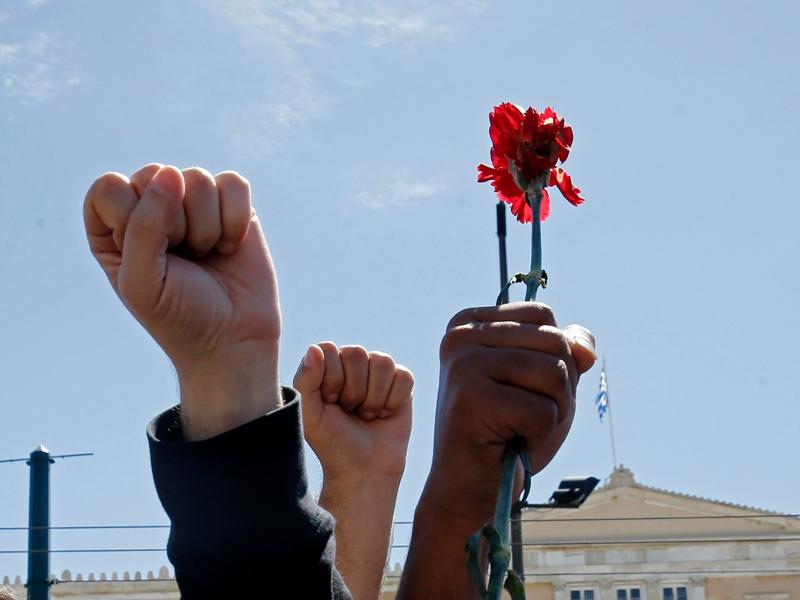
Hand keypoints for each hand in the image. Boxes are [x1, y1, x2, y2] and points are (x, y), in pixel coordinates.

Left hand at [84, 164, 281, 438]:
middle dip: (175, 223)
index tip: (148, 258)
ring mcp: (193, 203)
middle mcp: (151, 207)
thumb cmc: (178, 317)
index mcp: (112, 225)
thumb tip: (171, 174)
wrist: (233, 341)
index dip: (132, 219)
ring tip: (207, 256)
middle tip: (183, 261)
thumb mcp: (142, 280)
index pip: (110, 187)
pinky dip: (236, 219)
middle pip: (156, 174)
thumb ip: (144, 225)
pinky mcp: (232, 206)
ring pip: (197, 178)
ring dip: (207, 227)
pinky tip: (231, 246)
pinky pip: (233, 184)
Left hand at [293, 342, 413, 480]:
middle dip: (353, 391)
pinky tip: (384, 413)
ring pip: (382, 362)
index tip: (330, 403)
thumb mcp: (310, 414)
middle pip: (356, 353)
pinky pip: (403, 377)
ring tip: (365, 413)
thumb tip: (314, 348)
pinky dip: (393, 401)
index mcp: (325, 364)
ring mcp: (377, 370)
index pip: (329, 349)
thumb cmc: (332, 440)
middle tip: (349, 411)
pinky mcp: (401, 381)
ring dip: (374, 398)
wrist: (363, 467)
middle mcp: (351, 361)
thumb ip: (305, 380)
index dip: (331, 379)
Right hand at [425, 302, 595, 520]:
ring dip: (552, 412)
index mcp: (470, 323)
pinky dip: (538, 436)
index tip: (521, 388)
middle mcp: (460, 336)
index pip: (543, 316)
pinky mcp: (470, 399)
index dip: (554, 356)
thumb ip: (566, 352)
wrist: (469, 489)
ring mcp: (462, 364)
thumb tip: (586, 348)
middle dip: (559, 388)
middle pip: (554, 341)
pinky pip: (543, 411)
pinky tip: (508, 444)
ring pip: (554, 372)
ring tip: (518, 428)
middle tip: (522, 416)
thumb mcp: (544, 384)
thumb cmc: (507, 434)